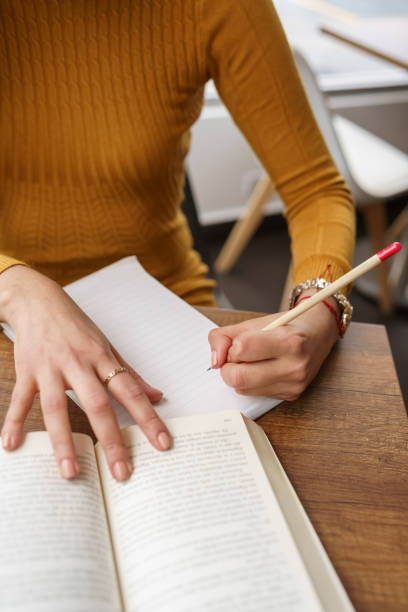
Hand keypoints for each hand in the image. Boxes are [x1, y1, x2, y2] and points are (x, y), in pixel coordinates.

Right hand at [0, 266, 170, 479]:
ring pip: (57, 407)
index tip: (162, 443)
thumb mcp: (107, 345)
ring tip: (71, 472)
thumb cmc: (75, 325)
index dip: (148, 418)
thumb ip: (129, 373)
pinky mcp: (27, 370)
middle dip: (112, 440)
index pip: (130, 391)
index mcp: (101, 357)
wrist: (38, 300)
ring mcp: (50, 367)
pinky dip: (13, 421)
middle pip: (97, 405)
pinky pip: (20, 398)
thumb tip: (157, 395)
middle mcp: (78, 363)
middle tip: (122, 473)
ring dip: (63, 441)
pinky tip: (12, 444)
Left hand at [208, 295, 338, 399]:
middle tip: (237, 357)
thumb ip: (225, 336)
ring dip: (239, 376)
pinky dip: (251, 383)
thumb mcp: (255, 322)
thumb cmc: (286, 325)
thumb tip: (215, 361)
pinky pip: (255, 394)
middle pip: (238, 377)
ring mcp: (294, 384)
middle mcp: (294, 366)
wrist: (319, 334)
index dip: (232, 347)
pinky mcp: (292, 396)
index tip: (238, 343)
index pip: (241, 349)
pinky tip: (264, 370)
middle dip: (229, 367)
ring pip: (243, 389)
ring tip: (253, 361)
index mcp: (288, 341)